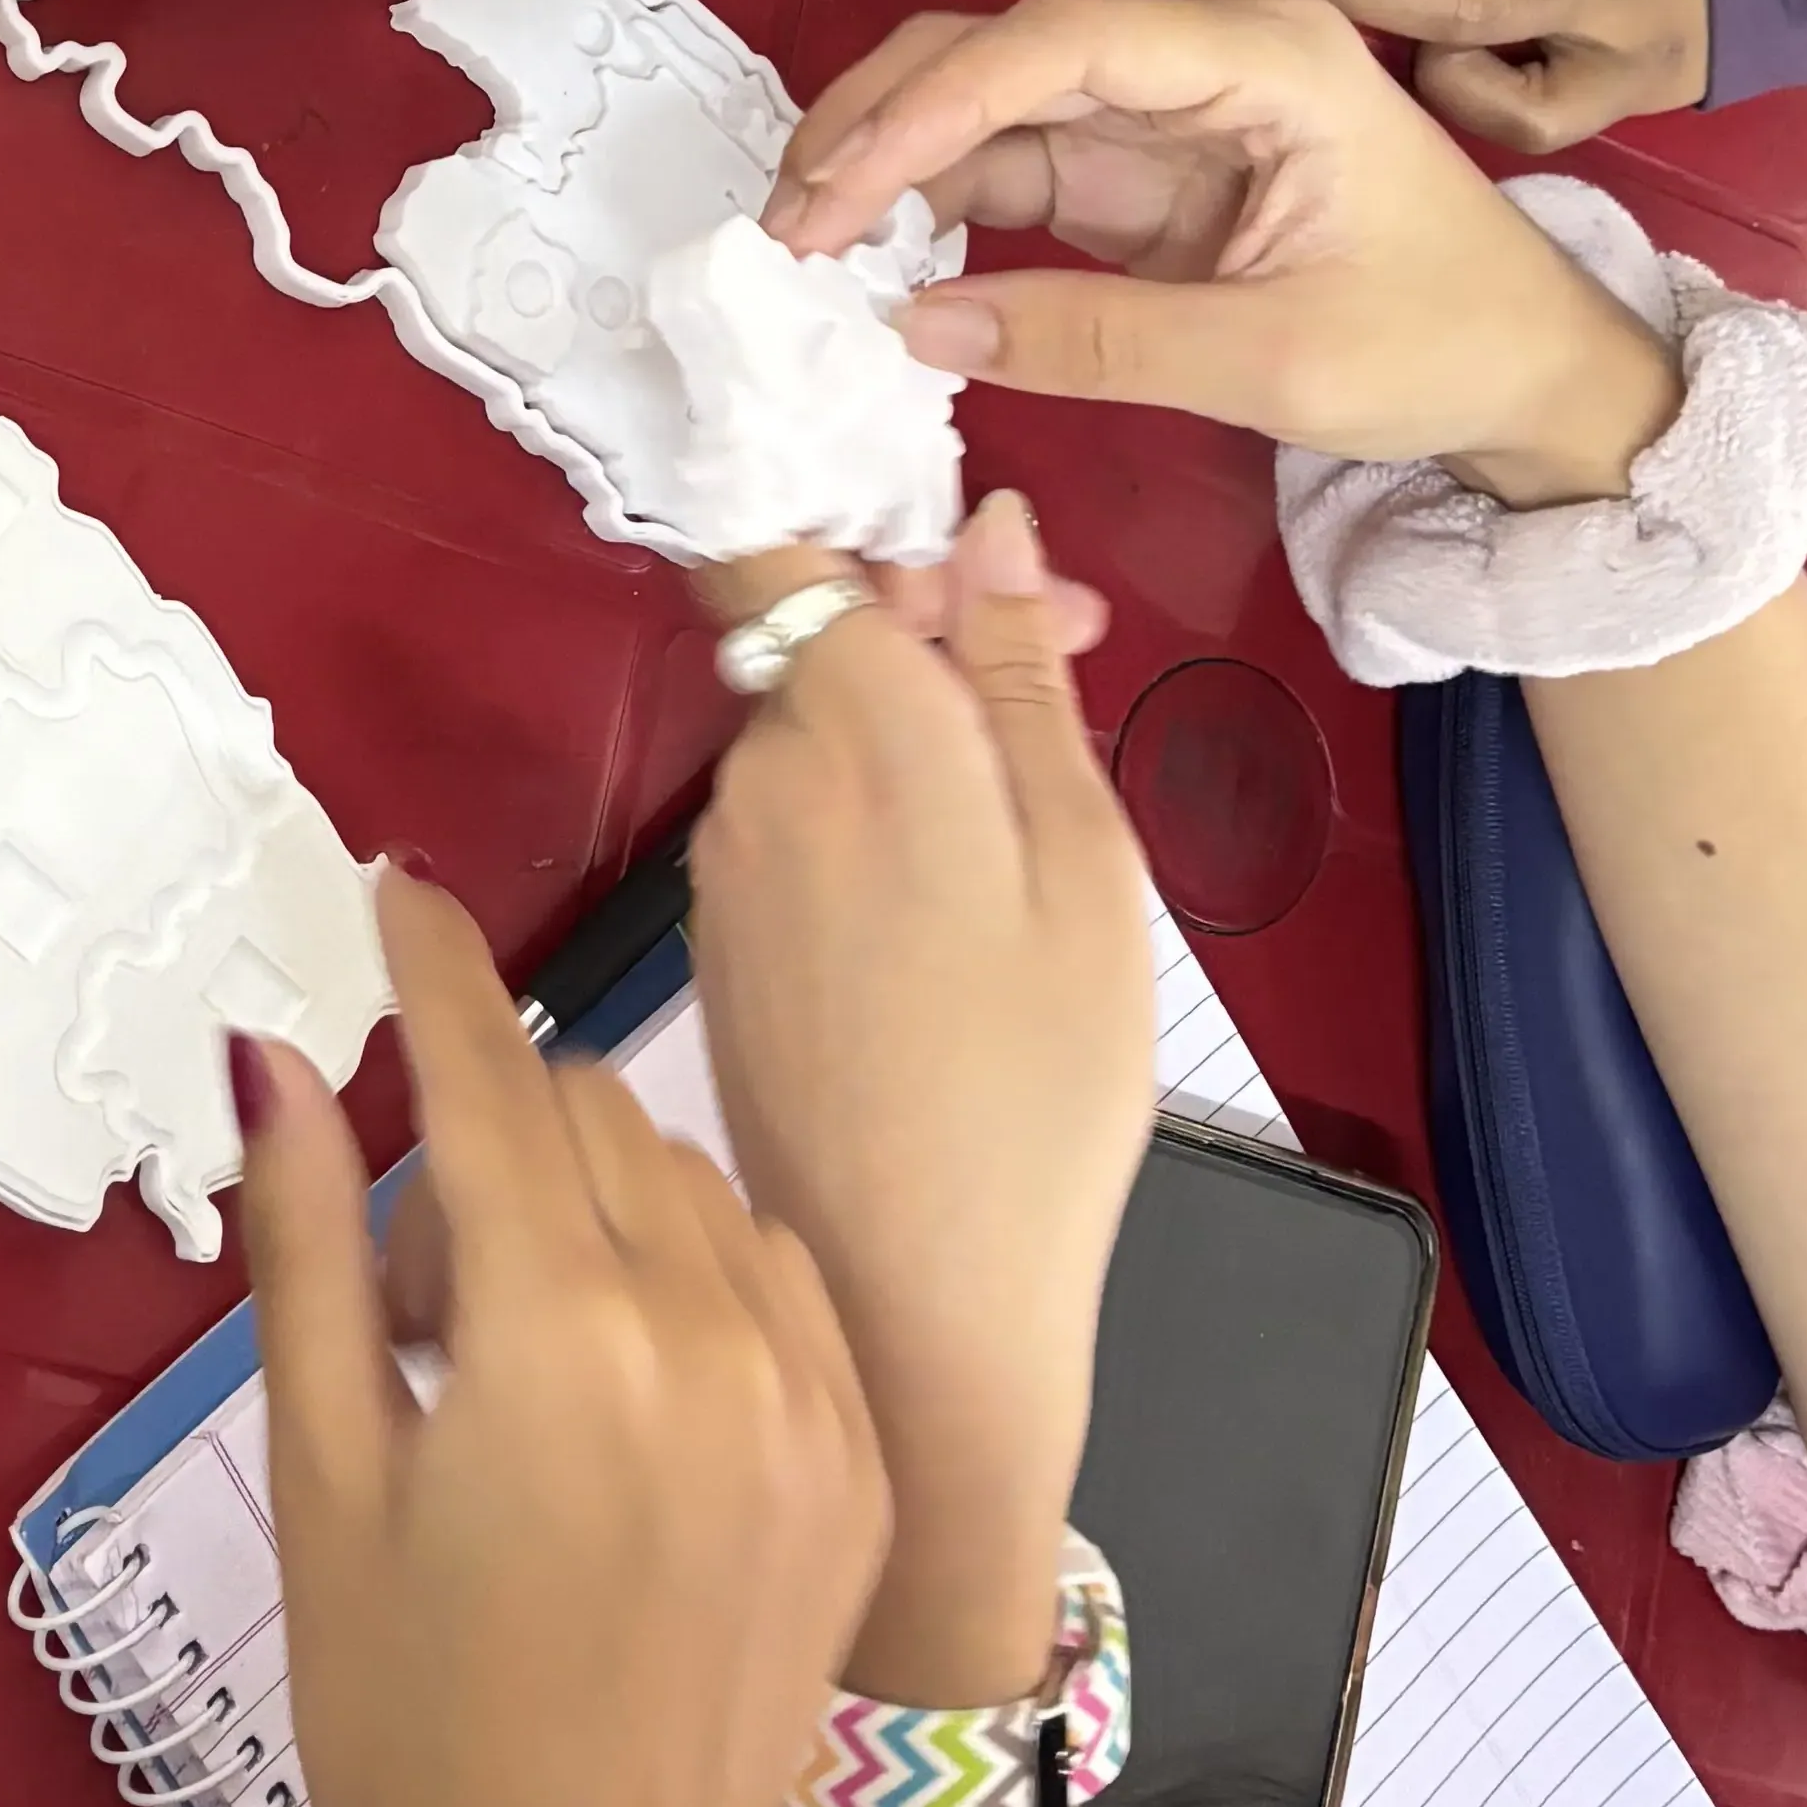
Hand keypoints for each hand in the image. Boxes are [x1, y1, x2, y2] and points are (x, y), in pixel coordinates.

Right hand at [240, 873, 884, 1806]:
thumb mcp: (324, 1480)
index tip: (391, 885)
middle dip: (491, 1136)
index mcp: (557, 1335)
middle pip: (591, 1119)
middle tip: (409, 1283)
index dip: (433, 969)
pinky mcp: (859, 1467)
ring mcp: (807, 1401)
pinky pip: (776, 1284)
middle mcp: (712, 1335)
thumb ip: (310, 1248)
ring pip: (692, 1189)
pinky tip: (624, 1389)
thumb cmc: (403, 1731)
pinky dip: (699, 1281)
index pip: (492, 1074)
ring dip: (596, 1205)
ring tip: (512, 1359)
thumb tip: (280, 1058)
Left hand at [689, 504, 1154, 1702]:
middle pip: (817, 635)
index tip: (948, 535)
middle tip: (1069, 658)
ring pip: (812, 732)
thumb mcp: (1085, 864)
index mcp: (854, 730)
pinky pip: (794, 824)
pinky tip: (958, 894)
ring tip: (1032, 800)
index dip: (849, 509)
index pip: (776, 542)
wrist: (916, 1296)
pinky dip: (871, 817)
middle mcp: (760, 779)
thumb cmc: (1036, 1088)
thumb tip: (986, 527)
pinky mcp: (721, 941)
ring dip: (907, 726)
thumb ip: (1022, 681)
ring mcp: (727, 866)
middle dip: (930, 624)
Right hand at [770, 0, 1679, 504]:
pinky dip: (938, 198)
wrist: (1533, 371)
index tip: (839, 191)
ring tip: (804, 241)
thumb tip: (918, 322)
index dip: (933, 105)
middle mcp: (1212, 47)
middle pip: (1008, 47)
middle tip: (785, 222)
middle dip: (884, 121)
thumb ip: (1097, 343)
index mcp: (1269, 56)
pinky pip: (1019, 156)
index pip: (1063, 42)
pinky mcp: (1152, 161)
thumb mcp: (1277, 364)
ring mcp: (1176, 100)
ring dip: (894, 158)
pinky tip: (872, 249)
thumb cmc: (1443, 345)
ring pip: (995, 97)